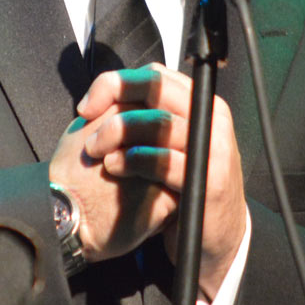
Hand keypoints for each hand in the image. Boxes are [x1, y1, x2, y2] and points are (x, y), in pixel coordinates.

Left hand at [53, 65, 246, 296]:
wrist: (217, 230)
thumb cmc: (185, 180)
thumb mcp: (170, 141)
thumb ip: (148, 116)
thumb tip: (103, 98)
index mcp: (197, 102)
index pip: (154, 75)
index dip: (116, 83)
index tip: (88, 106)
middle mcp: (209, 117)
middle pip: (157, 88)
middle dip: (115, 99)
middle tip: (87, 119)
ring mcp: (212, 147)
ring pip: (160, 122)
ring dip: (120, 131)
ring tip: (97, 149)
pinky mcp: (207, 180)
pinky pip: (165, 161)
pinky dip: (135, 161)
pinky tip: (114, 166)